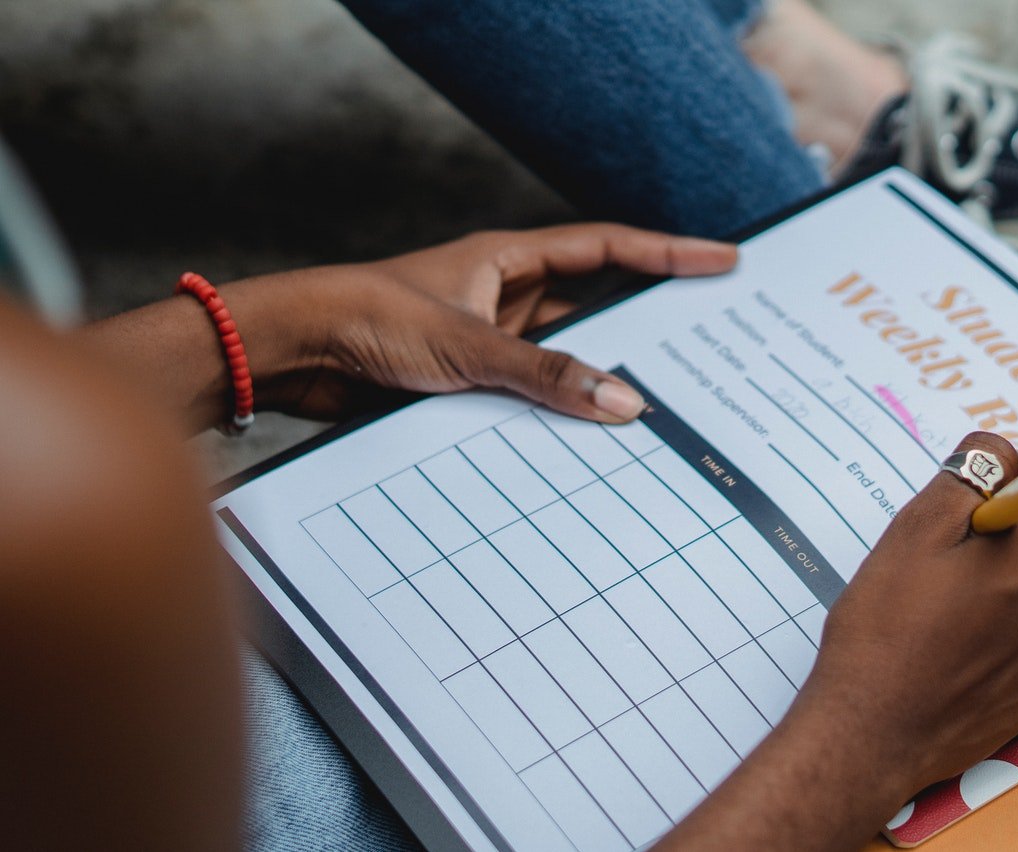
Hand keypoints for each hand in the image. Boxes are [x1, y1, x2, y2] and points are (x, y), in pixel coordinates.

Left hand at [239, 224, 737, 420]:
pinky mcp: (464, 381)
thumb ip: (546, 374)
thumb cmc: (367, 318)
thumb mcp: (469, 345)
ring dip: (597, 375)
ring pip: (562, 356)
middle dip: (646, 318)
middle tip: (706, 338)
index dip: (669, 251)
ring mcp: (485, 340)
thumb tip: (623, 400)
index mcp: (507, 260)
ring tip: (661, 398)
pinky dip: (556, 410)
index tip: (723, 259)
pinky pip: (529, 393)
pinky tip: (586, 435)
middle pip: (593, 303)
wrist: (292, 353)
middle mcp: (502, 296)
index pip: (607, 248)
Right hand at [804, 429, 1017, 798]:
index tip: (979, 492)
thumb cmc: (886, 629)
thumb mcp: (915, 528)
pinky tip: (969, 633)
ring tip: (954, 599)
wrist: (875, 731)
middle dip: (1016, 515)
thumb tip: (1014, 450)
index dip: (1016, 462)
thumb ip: (973, 473)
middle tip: (950, 555)